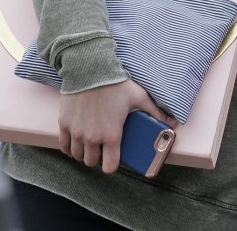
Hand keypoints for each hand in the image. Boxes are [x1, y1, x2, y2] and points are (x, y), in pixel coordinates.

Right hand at [58, 79, 174, 172]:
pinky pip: (64, 146)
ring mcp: (76, 132)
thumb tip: (173, 123)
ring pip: (78, 156)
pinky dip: (69, 148)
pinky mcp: (64, 124)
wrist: (89, 70)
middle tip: (103, 149)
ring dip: (84, 153)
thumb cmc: (116, 84)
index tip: (114, 158)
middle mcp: (92, 138)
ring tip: (91, 144)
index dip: (112, 165)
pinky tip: (76, 142)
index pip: (109, 167)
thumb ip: (155, 112)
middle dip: (98, 158)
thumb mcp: (139, 97)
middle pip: (92, 162)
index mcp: (112, 135)